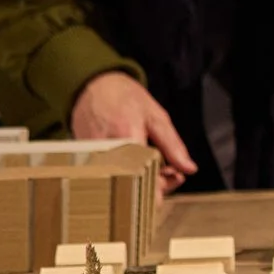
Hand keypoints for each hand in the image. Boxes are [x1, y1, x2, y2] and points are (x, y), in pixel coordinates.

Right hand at [70, 69, 194, 191]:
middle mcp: (107, 153)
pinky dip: (124, 173)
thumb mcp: (157, 117)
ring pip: (120, 185)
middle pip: (132, 188)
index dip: (163, 186)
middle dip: (154, 185)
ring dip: (139, 181)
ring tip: (150, 163)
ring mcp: (92, 158)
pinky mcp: (83, 160)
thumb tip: (189, 169)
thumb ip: (173, 145)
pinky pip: (108, 176)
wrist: (93, 85)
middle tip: (167, 171)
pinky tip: (134, 161)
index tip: (175, 177)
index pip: (146, 181)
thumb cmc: (126, 99)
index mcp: (128, 140)